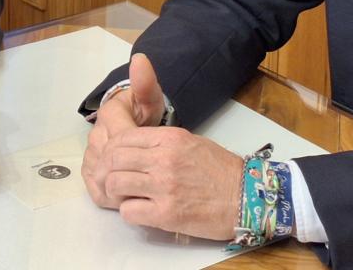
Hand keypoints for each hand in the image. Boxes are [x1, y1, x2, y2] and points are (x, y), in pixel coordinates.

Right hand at [82, 53, 165, 207]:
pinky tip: (128, 195)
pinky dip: (110, 195)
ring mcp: (90, 154)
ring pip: (101, 177)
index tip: (153, 160)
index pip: (121, 140)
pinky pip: (95, 188)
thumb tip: (139, 60)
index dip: (137, 154)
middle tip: (150, 179)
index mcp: (109, 115)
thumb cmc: (144, 112)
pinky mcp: (88, 172)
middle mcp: (96, 135)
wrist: (134, 124)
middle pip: (110, 162)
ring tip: (141, 188)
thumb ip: (145, 83)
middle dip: (129, 172)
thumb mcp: (151, 99)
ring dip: (120, 186)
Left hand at [103, 126, 242, 240]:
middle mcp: (163, 159)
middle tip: (109, 179)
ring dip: (114, 192)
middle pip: (114, 159)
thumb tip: (135, 148)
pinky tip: (138, 211)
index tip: (111, 159)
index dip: (111, 150)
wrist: (245, 198)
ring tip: (123, 196)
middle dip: (106, 170)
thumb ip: (161, 142)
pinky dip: (128, 212)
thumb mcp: (190, 142)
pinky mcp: (166, 214)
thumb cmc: (220, 171)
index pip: (123, 138)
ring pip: (116, 183)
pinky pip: (129, 211)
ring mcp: (164, 187)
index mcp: (169, 138)